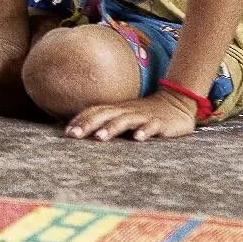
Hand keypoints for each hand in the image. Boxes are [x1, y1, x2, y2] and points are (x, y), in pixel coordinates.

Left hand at [64, 91, 197, 141]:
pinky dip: (145, 131)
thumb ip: (106, 121)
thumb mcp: (124, 116)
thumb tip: (81, 131)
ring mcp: (143, 116)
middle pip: (105, 115)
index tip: (66, 132)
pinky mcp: (160, 123)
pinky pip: (152, 126)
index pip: (95, 112)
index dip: (80, 120)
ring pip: (125, 120)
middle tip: (73, 135)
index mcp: (117, 109)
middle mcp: (127, 111)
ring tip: (99, 137)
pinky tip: (138, 138)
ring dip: (112, 128)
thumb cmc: (144, 114)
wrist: (176, 103)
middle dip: (88, 124)